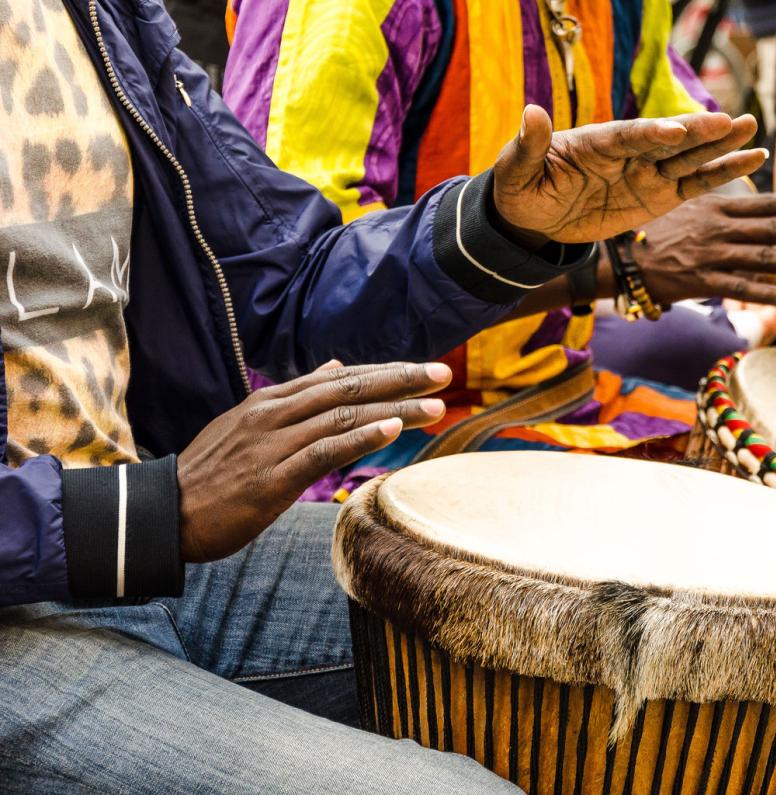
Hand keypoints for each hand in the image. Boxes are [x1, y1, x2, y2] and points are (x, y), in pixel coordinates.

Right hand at [176, 361, 451, 562]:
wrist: (164, 514)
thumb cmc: (214, 474)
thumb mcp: (251, 424)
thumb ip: (297, 397)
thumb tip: (335, 367)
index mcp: (273, 401)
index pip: (340, 377)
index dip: (386, 371)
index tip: (425, 370)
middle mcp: (275, 414)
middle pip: (349, 388)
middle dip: (401, 379)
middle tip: (443, 375)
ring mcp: (273, 443)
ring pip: (344, 416)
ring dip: (394, 408)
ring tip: (435, 407)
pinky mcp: (273, 477)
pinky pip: (324, 451)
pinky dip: (361, 437)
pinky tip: (393, 429)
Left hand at [492, 105, 764, 246]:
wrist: (535, 219)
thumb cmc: (523, 190)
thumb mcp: (517, 171)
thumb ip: (529, 145)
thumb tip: (531, 113)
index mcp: (598, 142)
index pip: (628, 136)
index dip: (651, 133)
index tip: (675, 131)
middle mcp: (629, 152)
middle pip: (669, 141)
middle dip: (699, 133)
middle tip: (733, 121)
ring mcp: (648, 173)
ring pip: (690, 158)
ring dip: (721, 146)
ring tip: (753, 129)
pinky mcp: (659, 196)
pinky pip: (695, 185)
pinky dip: (723, 173)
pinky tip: (753, 158)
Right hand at [630, 193, 775, 304]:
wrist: (623, 257)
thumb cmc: (657, 229)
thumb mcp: (686, 201)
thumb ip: (717, 192)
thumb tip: (745, 181)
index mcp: (717, 206)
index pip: (766, 205)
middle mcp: (718, 228)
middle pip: (773, 229)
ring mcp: (711, 255)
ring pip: (763, 259)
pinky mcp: (701, 281)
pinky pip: (740, 288)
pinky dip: (766, 293)